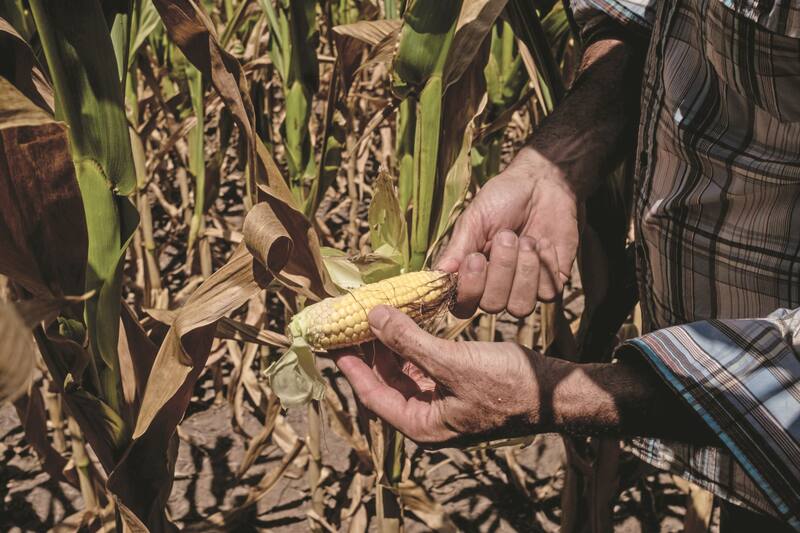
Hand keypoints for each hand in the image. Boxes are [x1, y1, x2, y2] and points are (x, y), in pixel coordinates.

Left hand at [333, 306, 546, 445]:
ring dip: (390, 347)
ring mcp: (442, 404)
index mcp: (422, 426)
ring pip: (404, 373)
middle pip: (386, 384)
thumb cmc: (508, 385)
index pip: (373, 396)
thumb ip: (410, 341)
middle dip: (369, 353)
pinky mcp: (455, 387)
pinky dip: (412, 347)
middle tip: (352, 323)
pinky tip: (406, 324)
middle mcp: (428, 418)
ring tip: (376, 318)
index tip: (333, 342)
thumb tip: (374, 317)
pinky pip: (423, 367)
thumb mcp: (453, 362)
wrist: (553, 391)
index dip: (351, 367)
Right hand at [436, 150, 579, 317]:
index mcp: (471, 276)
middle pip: (493, 305)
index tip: (474, 258)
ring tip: (527, 240)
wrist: (542, 184)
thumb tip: (435, 278)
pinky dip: (545, 263)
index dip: (469, 289)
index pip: (462, 306)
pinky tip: (544, 243)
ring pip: (521, 307)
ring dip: (525, 269)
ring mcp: (524, 290)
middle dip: (502, 268)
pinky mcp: (551, 285)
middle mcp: (496, 289)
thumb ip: (456, 251)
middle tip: (507, 235)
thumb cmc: (501, 201)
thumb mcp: (474, 221)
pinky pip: (548, 293)